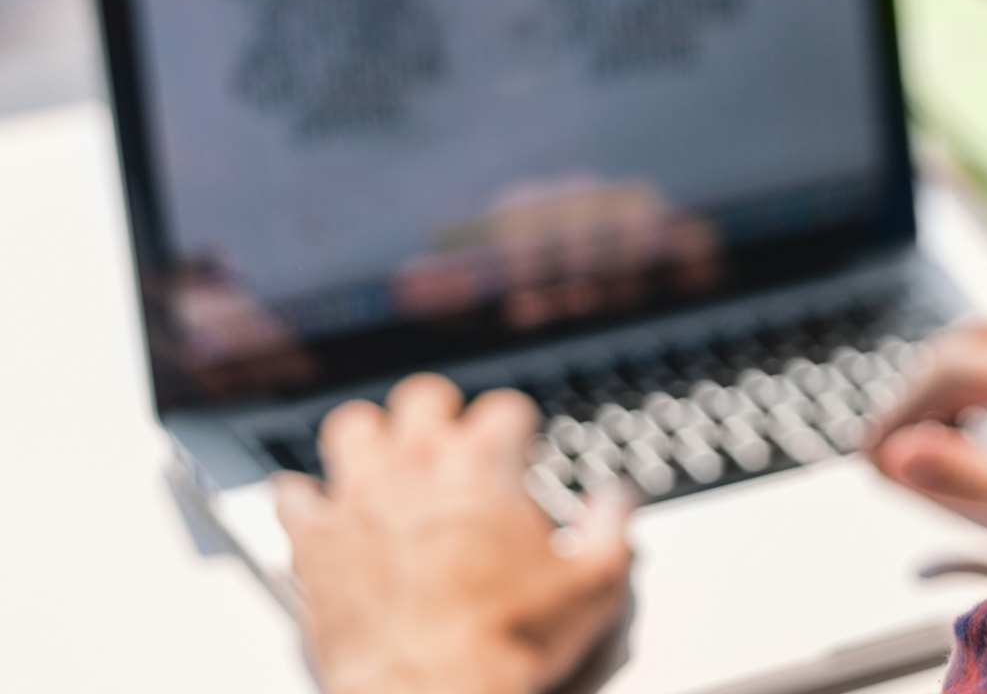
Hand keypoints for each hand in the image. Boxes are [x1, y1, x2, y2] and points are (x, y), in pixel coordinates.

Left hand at [275, 374, 633, 693]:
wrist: (429, 692)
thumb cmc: (507, 642)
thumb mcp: (595, 586)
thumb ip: (611, 528)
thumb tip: (617, 500)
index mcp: (487, 465)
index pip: (505, 409)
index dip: (519, 429)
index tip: (521, 454)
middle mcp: (418, 466)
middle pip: (422, 397)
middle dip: (440, 414)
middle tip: (452, 446)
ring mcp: (360, 499)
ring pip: (352, 426)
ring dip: (370, 439)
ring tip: (384, 460)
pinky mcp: (314, 541)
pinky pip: (293, 495)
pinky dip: (306, 498)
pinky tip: (319, 508)